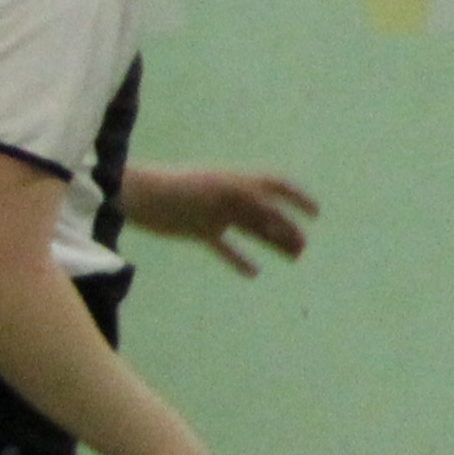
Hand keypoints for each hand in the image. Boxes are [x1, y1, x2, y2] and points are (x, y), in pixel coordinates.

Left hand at [130, 167, 319, 276]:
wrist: (137, 197)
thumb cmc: (176, 189)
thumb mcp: (217, 192)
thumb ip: (247, 201)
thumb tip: (276, 216)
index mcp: (237, 181)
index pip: (275, 185)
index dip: (297, 197)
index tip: (316, 214)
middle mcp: (230, 197)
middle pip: (267, 212)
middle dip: (287, 228)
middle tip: (302, 249)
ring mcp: (215, 214)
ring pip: (252, 230)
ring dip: (272, 242)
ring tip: (291, 258)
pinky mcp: (198, 231)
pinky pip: (225, 246)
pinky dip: (239, 258)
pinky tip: (253, 273)